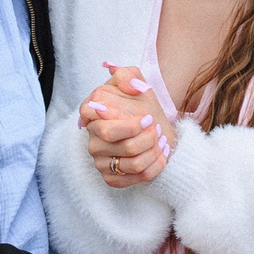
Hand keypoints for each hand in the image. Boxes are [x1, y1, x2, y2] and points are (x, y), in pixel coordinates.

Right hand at [81, 63, 169, 187]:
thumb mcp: (134, 80)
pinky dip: (155, 166)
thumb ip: (128, 75)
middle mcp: (92, 138)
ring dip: (154, 151)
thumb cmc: (139, 103)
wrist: (152, 126)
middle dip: (148, 138)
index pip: (96, 120)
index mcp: (92, 113)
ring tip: (161, 141)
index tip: (148, 118)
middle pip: (123, 144)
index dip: (127, 123)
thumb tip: (131, 88)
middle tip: (157, 129)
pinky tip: (161, 154)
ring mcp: (99, 160)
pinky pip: (136, 178)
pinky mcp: (110, 178)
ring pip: (133, 163)